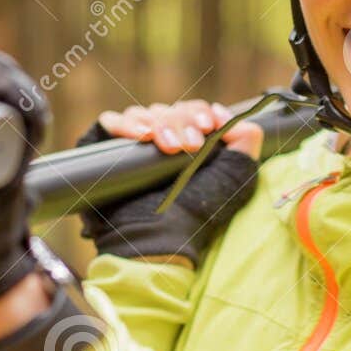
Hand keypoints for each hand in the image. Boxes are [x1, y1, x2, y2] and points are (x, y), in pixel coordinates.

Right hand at [77, 99, 261, 267]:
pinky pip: (110, 123)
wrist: (159, 240)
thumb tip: (236, 118)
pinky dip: (125, 124)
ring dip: (159, 123)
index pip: (191, 112)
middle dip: (182, 122)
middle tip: (192, 144)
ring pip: (142, 113)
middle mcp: (159, 144)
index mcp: (188, 147)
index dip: (201, 112)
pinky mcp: (104, 152)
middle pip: (168, 111)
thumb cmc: (195, 216)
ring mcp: (131, 149)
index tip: (211, 124)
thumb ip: (246, 144)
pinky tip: (141, 137)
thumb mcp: (234, 180)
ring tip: (169, 146)